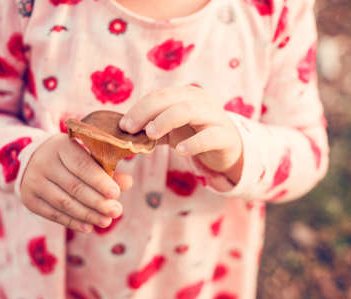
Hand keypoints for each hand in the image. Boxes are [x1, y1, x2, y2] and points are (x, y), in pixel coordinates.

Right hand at [20, 134, 132, 232]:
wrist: (35, 159)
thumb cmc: (71, 157)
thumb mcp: (87, 155)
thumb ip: (107, 168)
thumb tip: (128, 182)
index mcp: (61, 146)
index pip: (82, 165)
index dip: (99, 181)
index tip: (116, 194)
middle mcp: (44, 162)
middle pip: (74, 186)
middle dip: (98, 202)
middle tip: (116, 211)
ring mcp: (33, 181)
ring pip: (64, 202)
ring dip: (87, 215)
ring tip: (106, 221)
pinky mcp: (29, 199)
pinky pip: (53, 214)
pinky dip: (72, 222)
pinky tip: (88, 227)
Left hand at [119, 85, 242, 182]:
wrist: (227, 149)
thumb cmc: (194, 135)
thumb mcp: (171, 130)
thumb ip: (151, 128)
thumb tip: (123, 131)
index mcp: (186, 95)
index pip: (159, 95)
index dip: (139, 108)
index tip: (123, 125)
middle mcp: (201, 100)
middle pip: (170, 99)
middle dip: (146, 112)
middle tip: (129, 129)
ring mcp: (215, 116)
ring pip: (189, 110)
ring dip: (166, 120)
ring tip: (150, 134)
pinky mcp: (225, 136)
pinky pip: (209, 137)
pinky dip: (193, 143)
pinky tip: (180, 151)